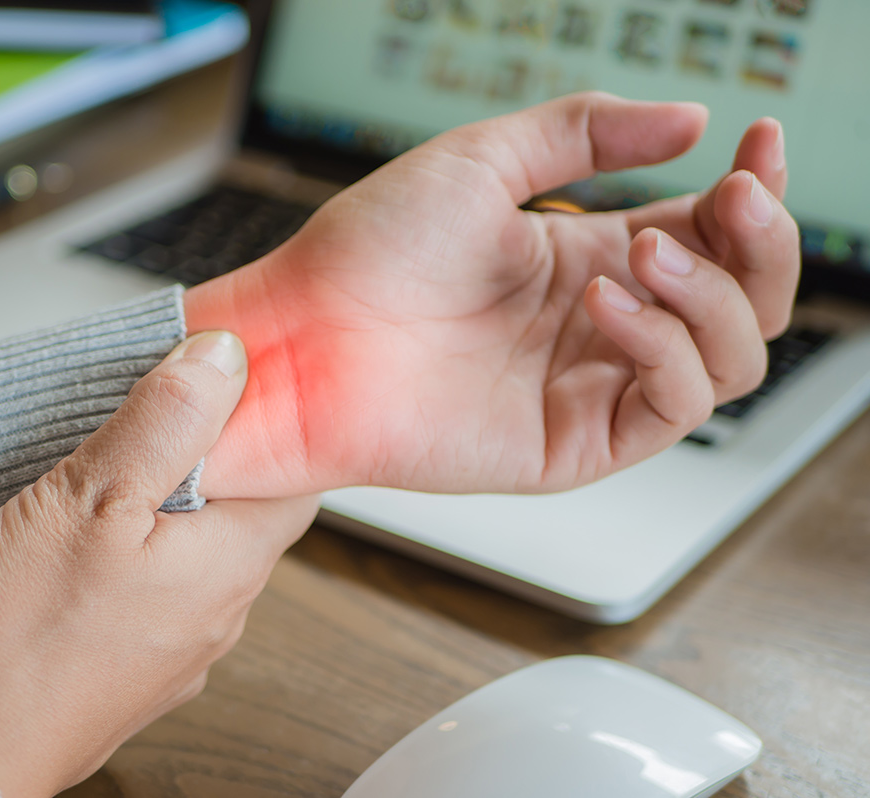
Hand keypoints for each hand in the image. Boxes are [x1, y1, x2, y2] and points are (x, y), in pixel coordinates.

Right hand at [0, 331, 319, 797]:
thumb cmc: (12, 643)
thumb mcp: (88, 500)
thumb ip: (165, 424)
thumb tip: (224, 358)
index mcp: (231, 564)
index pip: (294, 476)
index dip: (262, 423)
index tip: (217, 387)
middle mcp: (221, 613)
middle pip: (242, 512)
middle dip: (204, 463)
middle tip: (145, 421)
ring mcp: (179, 650)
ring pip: (194, 552)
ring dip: (162, 511)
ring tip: (100, 481)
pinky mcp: (134, 671)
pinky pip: (155, 593)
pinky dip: (133, 558)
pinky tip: (79, 550)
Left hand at [186, 92, 798, 497]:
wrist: (303, 335)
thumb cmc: (367, 252)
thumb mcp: (482, 162)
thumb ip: (585, 134)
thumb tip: (691, 119)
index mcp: (584, 259)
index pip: (710, 235)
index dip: (750, 194)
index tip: (759, 142)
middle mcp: (598, 326)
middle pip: (743, 302)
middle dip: (761, 246)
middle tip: (734, 199)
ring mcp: (587, 387)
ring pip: (728, 359)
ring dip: (712, 295)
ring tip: (639, 252)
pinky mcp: (569, 443)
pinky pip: (670, 407)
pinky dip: (663, 348)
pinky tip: (603, 302)